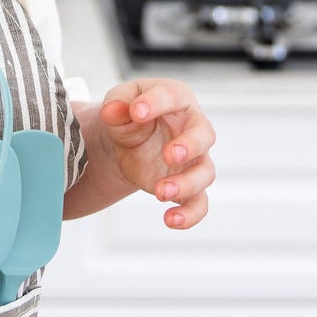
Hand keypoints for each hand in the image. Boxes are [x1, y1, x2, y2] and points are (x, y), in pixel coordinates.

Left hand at [95, 78, 215, 229]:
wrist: (127, 141)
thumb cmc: (128, 114)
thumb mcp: (117, 103)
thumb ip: (115, 105)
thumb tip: (111, 111)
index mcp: (176, 97)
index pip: (172, 96)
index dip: (156, 103)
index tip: (137, 112)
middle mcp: (192, 127)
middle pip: (204, 135)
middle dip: (190, 146)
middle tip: (169, 155)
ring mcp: (193, 158)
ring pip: (205, 172)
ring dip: (186, 184)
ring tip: (159, 192)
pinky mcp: (187, 185)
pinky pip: (199, 203)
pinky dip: (190, 215)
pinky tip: (170, 220)